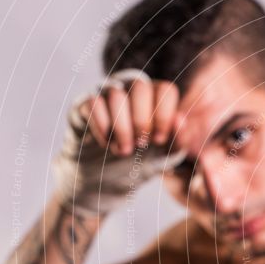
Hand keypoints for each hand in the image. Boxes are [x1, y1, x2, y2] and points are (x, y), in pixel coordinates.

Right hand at [52, 70, 185, 216]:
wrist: (108, 177)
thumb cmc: (143, 161)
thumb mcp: (166, 156)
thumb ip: (179, 139)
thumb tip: (180, 119)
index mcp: (156, 96)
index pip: (165, 89)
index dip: (164, 115)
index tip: (160, 140)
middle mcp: (130, 88)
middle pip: (140, 86)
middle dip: (142, 119)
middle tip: (141, 144)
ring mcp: (106, 93)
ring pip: (115, 94)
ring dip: (122, 127)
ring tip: (124, 150)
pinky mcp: (84, 104)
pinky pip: (93, 103)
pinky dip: (103, 127)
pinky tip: (106, 144)